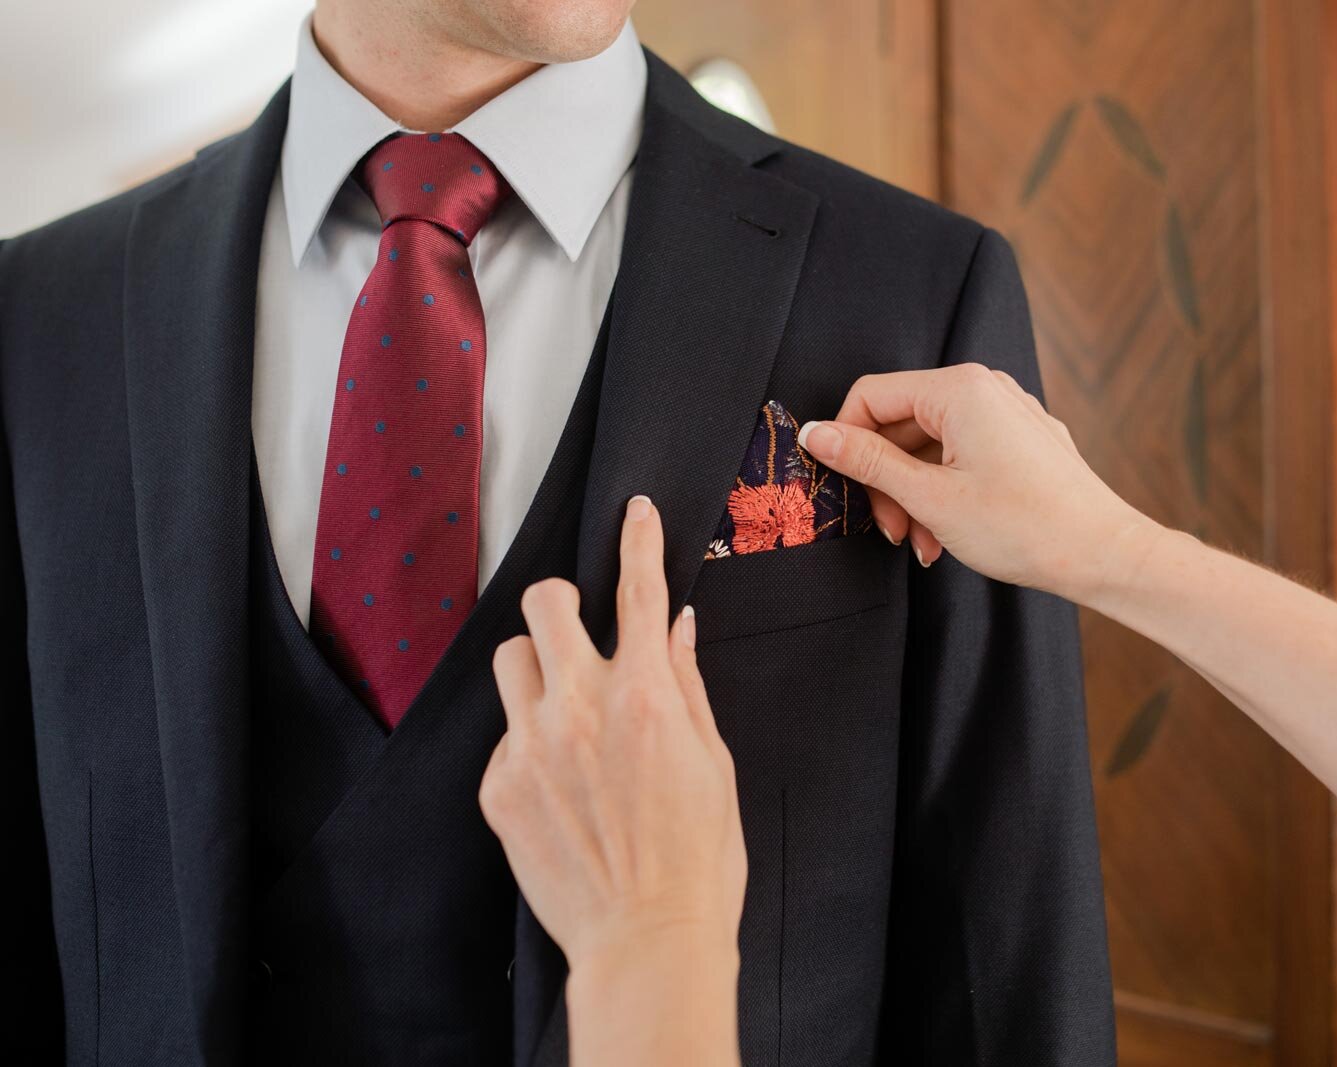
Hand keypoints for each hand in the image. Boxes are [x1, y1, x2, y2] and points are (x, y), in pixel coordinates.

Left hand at [480, 494, 746, 981]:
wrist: (647, 940)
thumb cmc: (698, 858)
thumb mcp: (714, 762)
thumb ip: (686, 683)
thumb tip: (675, 626)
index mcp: (645, 697)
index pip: (638, 590)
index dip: (639, 540)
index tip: (636, 512)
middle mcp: (579, 709)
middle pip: (546, 603)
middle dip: (562, 600)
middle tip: (577, 621)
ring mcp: (531, 748)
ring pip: (510, 660)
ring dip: (537, 666)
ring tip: (564, 706)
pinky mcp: (499, 789)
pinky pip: (504, 734)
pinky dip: (530, 739)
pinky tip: (560, 781)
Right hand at [798, 363, 1157, 602]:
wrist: (1103, 554)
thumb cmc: (1023, 527)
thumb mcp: (930, 497)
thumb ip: (867, 461)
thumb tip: (815, 433)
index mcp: (959, 389)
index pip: (871, 395)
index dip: (846, 442)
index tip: (843, 489)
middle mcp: (985, 388)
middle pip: (901, 421)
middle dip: (885, 479)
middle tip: (890, 530)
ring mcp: (1007, 412)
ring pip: (930, 444)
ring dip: (914, 494)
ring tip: (921, 543)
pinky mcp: (1022, 439)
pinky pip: (963, 454)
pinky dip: (945, 491)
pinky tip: (947, 534)